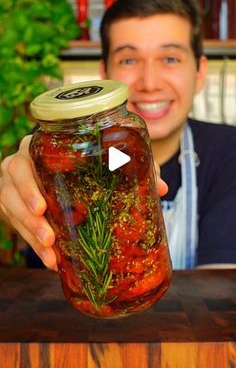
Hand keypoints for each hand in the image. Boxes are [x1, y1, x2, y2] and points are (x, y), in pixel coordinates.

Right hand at [0, 135, 167, 269]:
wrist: (66, 168)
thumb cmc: (87, 162)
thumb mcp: (106, 162)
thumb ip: (131, 168)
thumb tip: (161, 187)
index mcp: (42, 145)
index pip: (25, 156)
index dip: (27, 183)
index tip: (42, 207)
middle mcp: (22, 161)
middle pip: (12, 183)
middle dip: (26, 213)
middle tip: (49, 237)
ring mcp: (14, 182)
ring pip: (7, 204)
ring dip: (28, 232)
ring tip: (50, 255)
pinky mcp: (12, 202)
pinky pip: (13, 222)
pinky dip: (31, 243)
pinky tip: (51, 260)